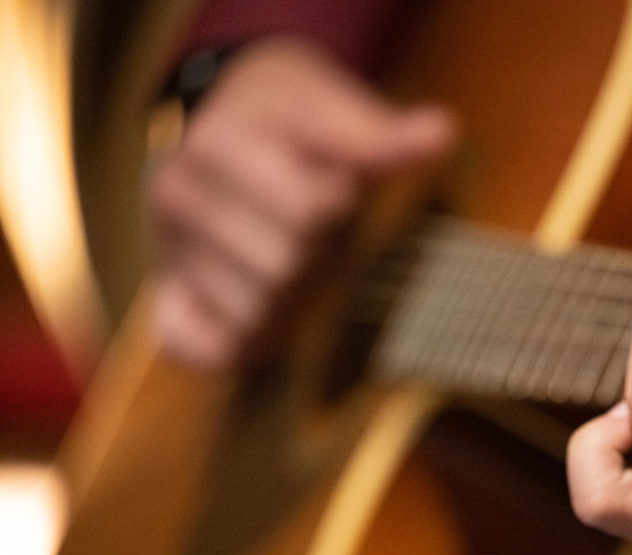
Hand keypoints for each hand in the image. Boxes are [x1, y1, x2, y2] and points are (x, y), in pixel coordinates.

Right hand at [150, 36, 456, 367]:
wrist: (224, 118)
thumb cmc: (291, 119)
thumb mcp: (332, 106)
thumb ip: (380, 133)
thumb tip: (444, 133)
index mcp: (218, 144)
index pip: (310, 212)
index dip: (339, 205)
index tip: (333, 186)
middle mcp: (176, 197)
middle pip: (286, 268)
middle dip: (319, 253)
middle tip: (314, 229)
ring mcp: (166, 250)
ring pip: (256, 315)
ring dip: (293, 299)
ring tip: (290, 257)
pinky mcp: (166, 297)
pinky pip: (205, 350)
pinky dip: (239, 346)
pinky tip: (259, 315)